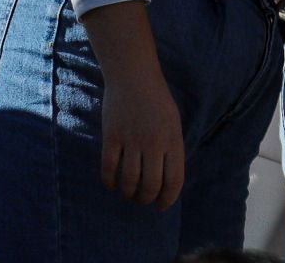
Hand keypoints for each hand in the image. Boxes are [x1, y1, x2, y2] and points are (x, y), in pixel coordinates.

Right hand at [99, 59, 184, 207]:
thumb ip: (171, 148)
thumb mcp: (173, 123)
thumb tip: (167, 177)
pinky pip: (109, 169)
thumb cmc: (156, 100)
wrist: (134, 77)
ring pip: (129, 181)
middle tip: (142, 200)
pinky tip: (111, 184)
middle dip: (146, 199)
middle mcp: (154, 143)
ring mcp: (132, 141)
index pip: (174, 179)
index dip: (168, 198)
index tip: (161, 206)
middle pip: (150, 185)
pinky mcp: (112, 137)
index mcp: (173, 140)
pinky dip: (110, 182)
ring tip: (128, 194)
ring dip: (128, 193)